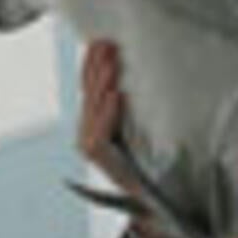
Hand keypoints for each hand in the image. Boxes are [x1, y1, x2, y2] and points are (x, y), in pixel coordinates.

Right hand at [78, 39, 139, 195]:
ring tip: (113, 62)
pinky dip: (109, 112)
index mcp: (93, 123)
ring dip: (103, 83)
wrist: (150, 196)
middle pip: (89, 93)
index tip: (101, 42)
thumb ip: (126, 106)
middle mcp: (86, 132)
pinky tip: (116, 95)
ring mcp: (89, 145)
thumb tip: (130, 74)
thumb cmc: (147, 162)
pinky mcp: (97, 157)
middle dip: (98, 67)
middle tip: (108, 44)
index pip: (88, 87)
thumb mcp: (136, 127)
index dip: (92, 64)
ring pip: (93, 108)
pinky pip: (101, 130)